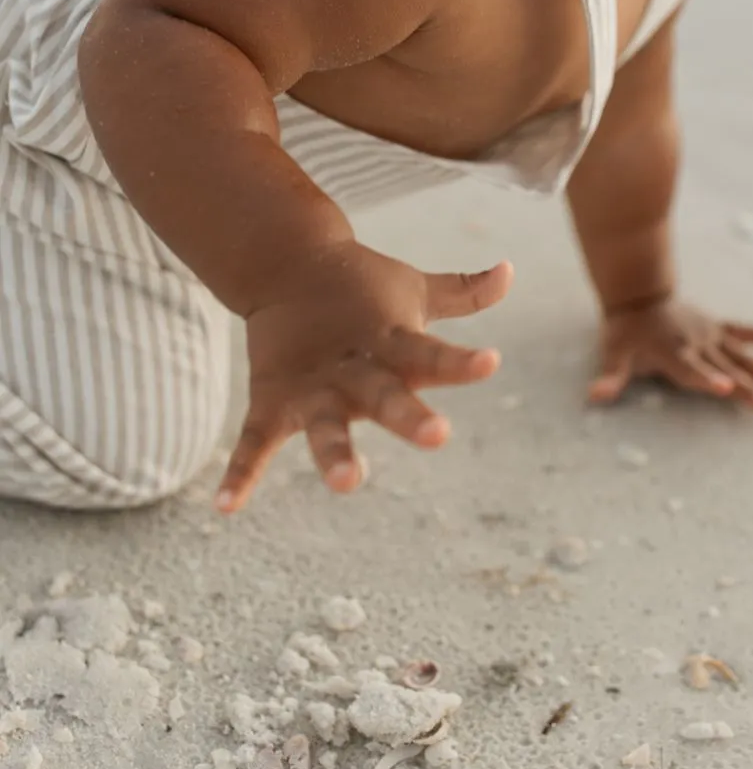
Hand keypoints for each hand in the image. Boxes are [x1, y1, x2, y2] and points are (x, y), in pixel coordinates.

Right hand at [216, 244, 511, 512]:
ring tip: (347, 483)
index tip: (491, 362)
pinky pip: (252, 441)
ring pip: (324, 425)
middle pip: (384, 394)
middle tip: (437, 435)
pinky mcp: (272, 401)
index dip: (460, 361)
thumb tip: (511, 271)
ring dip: (334, 452)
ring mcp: (311, 386)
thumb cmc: (364, 285)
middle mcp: (353, 366)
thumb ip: (464, 292)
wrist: (287, 261)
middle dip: (407, 414)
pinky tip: (226, 507)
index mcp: (390, 339)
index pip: (430, 353)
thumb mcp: (416, 289)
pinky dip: (239, 472)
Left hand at [588, 295, 752, 409]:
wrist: (638, 296)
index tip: (725, 388)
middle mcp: (695, 344)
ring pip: (741, 355)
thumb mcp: (613, 354)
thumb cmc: (625, 332)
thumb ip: (610, 377)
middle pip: (725, 369)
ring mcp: (709, 334)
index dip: (707, 380)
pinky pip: (743, 330)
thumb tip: (594, 397)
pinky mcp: (716, 326)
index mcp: (672, 353)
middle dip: (747, 386)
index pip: (691, 371)